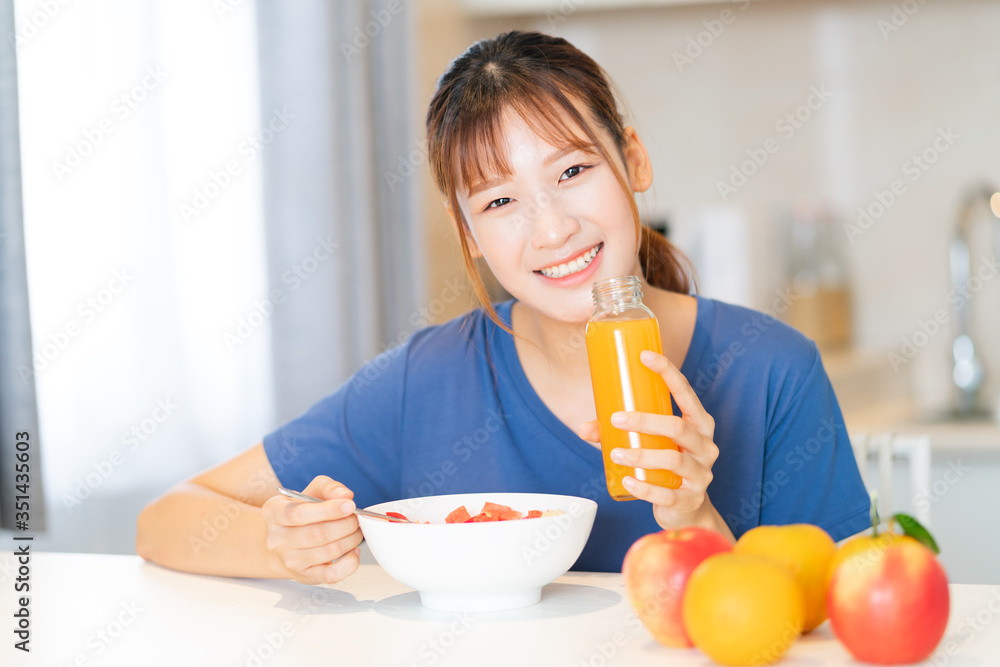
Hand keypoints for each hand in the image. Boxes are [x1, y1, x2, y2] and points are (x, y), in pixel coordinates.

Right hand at [261, 475, 363, 583]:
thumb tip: (344, 495)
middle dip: (344, 525)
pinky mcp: (305, 576)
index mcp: (274, 512)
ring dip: (350, 540)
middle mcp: (277, 539)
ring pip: (327, 552)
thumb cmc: (302, 512)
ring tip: (355, 532)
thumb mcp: (310, 492)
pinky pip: (330, 575)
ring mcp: (289, 560)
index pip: (298, 513)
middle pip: (316, 534)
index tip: (349, 505)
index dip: (328, 510)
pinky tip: (353, 552)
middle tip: (355, 519)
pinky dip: (349, 564)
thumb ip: (328, 487)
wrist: (287, 541)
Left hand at [578, 350, 733, 540]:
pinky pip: (667, 494)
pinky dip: (645, 489)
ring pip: (674, 460)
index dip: (667, 372)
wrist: (688, 511)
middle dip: (646, 420)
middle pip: (679, 427)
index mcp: (699, 424)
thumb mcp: (650, 443)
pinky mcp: (690, 500)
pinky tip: (628, 482)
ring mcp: (701, 474)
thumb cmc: (666, 464)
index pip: (686, 392)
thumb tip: (583, 428)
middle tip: (616, 419)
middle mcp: (705, 446)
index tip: (644, 355)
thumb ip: (618, 433)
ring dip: (641, 456)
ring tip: (615, 453)